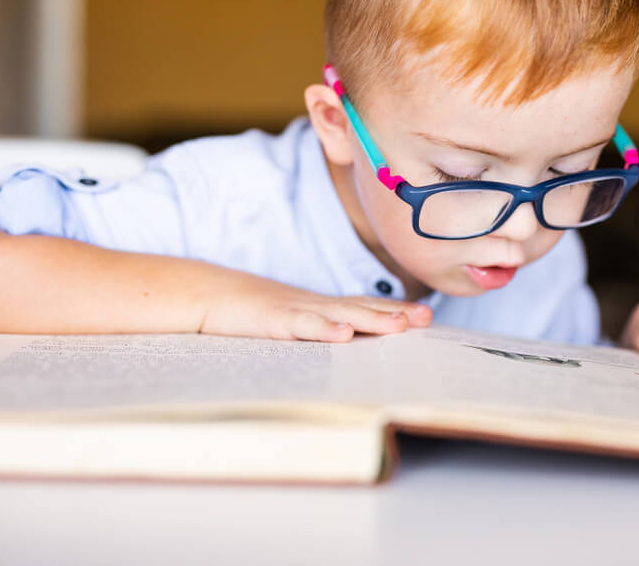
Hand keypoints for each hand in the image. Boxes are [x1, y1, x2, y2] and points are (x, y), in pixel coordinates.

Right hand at [199, 274, 432, 341]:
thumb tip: (349, 344)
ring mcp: (298, 311)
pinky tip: (345, 334)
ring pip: (342, 314)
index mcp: (323, 309)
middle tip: (427, 318)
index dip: (396, 310)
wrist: (212, 294)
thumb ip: (319, 330)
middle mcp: (317, 307)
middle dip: (396, 314)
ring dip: (373, 319)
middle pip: (363, 309)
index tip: (427, 316)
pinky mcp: (275, 320)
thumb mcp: (293, 322)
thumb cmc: (255, 313)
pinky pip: (304, 325)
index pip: (365, 308)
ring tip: (401, 325)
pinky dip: (325, 328)